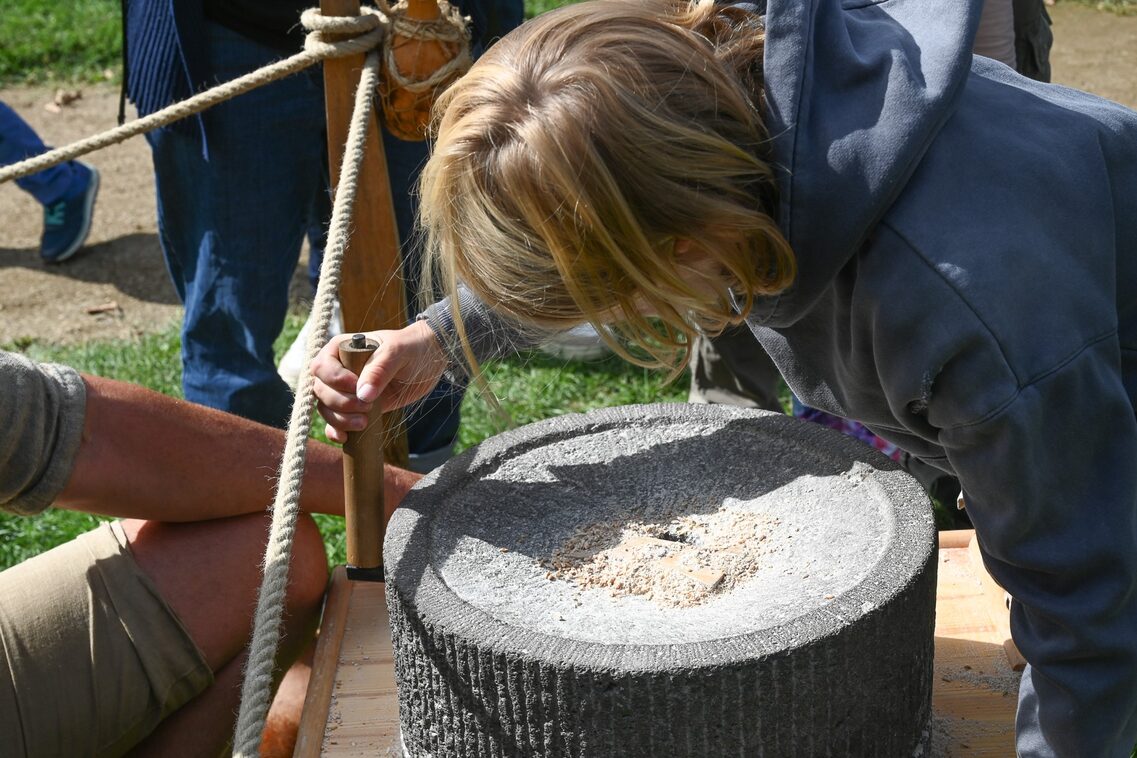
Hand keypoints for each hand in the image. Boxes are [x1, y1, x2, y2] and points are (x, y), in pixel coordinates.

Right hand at [312, 321, 447, 442]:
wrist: (429, 361)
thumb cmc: (411, 348)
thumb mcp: (397, 352)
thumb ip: (379, 370)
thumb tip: (362, 395)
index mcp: (341, 349)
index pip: (321, 366)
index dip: (334, 379)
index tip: (355, 386)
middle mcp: (338, 369)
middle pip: (321, 390)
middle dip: (340, 403)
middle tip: (366, 406)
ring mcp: (345, 390)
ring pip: (326, 408)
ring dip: (340, 419)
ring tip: (364, 422)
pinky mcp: (355, 408)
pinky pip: (335, 422)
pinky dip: (336, 430)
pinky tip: (345, 437)